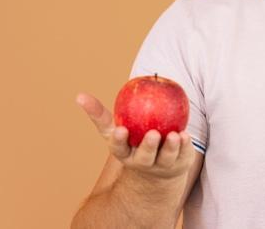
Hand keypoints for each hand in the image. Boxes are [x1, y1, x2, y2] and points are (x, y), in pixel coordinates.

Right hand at [75, 92, 194, 180]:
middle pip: (145, 156)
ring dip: (171, 147)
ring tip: (175, 135)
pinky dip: (185, 146)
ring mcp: (161, 166)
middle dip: (148, 147)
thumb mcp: (114, 130)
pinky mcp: (179, 165)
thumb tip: (79, 95)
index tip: (121, 130)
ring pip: (166, 158)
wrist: (156, 169)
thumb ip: (99, 114)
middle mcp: (142, 163)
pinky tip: (186, 134)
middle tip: (153, 133)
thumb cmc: (130, 141)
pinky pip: (183, 155)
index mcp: (125, 154)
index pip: (119, 149)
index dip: (120, 141)